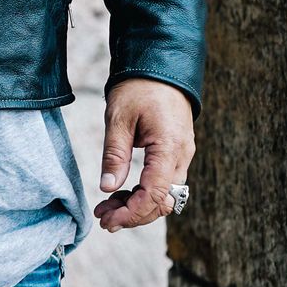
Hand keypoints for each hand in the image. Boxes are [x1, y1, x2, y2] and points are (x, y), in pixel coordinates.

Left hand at [94, 78, 194, 233]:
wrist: (160, 66)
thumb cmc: (138, 88)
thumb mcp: (119, 118)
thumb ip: (115, 155)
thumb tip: (107, 188)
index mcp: (169, 147)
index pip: (155, 195)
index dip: (132, 213)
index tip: (108, 220)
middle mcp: (182, 155)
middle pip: (162, 201)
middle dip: (133, 215)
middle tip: (103, 219)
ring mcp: (182, 155)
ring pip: (164, 195)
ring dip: (137, 206)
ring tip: (107, 208)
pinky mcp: (176, 153)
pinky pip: (164, 182)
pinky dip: (143, 193)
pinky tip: (121, 194)